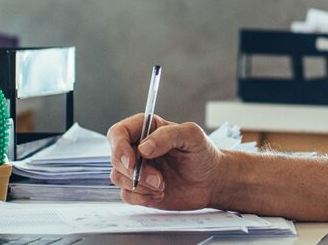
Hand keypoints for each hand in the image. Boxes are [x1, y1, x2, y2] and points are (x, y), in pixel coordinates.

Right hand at [107, 113, 226, 209]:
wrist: (211, 181)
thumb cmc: (203, 154)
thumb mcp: (192, 136)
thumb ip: (168, 135)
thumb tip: (143, 148)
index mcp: (146, 129)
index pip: (118, 133)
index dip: (119, 147)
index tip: (132, 162)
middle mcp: (137, 148)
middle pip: (115, 158)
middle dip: (134, 172)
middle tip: (158, 179)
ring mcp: (137, 169)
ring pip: (118, 177)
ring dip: (140, 185)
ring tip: (163, 185)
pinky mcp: (139, 189)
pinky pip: (126, 195)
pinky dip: (142, 197)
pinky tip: (160, 193)